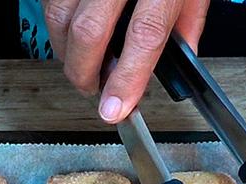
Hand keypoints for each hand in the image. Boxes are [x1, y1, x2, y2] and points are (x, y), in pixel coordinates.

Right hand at [44, 0, 209, 122]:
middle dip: (84, 72)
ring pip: (58, 14)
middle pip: (89, 31)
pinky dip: (56, 19)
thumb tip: (180, 62)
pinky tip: (71, 29)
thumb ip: (188, 22)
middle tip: (93, 89)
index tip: (115, 108)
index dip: (127, 78)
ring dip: (65, 49)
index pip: (144, 35)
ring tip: (81, 63)